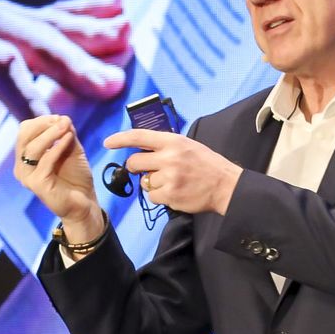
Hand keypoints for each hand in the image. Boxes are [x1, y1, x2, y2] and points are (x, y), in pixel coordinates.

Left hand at [0, 0, 129, 273]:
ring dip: (88, 35)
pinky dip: (86, 12)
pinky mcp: (9, 17)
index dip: (37, 97)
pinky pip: (54, 13)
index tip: (67, 128)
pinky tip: (118, 9)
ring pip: (49, 23)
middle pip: (32, 40)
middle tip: (111, 85)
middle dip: (74, 62)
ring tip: (123, 41)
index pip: (2, 70)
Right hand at [14, 115, 105, 240]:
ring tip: (66, 126)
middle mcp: (22, 166)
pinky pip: (45, 160)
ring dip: (50, 134)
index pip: (25, 131)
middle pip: (24, 136)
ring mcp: (27, 176)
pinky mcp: (37, 184)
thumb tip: (62, 117)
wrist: (84, 202)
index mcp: (26, 157)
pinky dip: (57, 147)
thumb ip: (65, 134)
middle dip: (43, 125)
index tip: (60, 118)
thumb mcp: (71, 149)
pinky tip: (69, 138)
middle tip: (62, 120)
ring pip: (32, 148)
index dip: (41, 121)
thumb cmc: (75, 176)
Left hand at [108, 129, 242, 216]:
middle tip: (145, 170)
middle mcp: (169, 158)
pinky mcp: (171, 195)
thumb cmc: (207, 165)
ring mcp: (170, 177)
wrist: (226, 185)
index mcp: (173, 141)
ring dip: (152, 184)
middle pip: (134, 163)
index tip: (107, 143)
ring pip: (144, 182)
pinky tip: (174, 193)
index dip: (120, 139)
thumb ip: (166, 146)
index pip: (139, 136)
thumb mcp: (188, 146)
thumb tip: (142, 149)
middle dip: (135, 168)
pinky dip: (159, 197)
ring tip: (172, 182)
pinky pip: (152, 197)